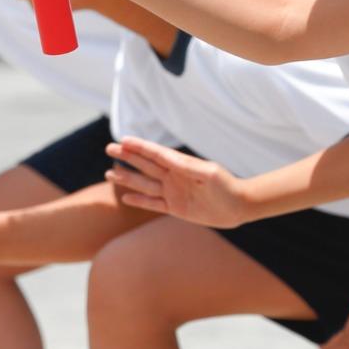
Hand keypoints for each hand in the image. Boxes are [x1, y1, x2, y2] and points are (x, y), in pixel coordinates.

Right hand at [105, 137, 251, 228]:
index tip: (123, 140)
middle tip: (109, 148)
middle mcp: (173, 176)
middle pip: (145, 165)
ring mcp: (173, 192)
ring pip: (145, 184)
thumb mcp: (209, 173)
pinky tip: (125, 196)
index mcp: (181, 165)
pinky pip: (152, 203)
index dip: (139, 147)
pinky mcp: (175, 208)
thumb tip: (168, 159)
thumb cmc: (227, 186)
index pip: (155, 154)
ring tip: (109, 173)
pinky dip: (139, 200)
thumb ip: (188, 167)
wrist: (238, 206)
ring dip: (127, 178)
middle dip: (127, 157)